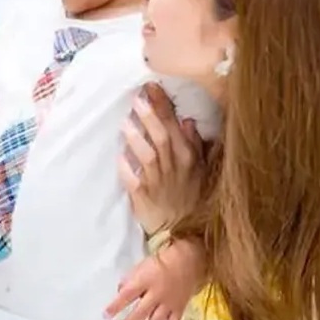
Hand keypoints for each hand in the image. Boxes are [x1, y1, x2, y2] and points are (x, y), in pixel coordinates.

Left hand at [104, 238, 206, 319]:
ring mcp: (169, 303)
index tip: (106, 315)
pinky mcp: (179, 309)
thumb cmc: (161, 262)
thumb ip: (130, 279)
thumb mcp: (142, 265)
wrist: (187, 260)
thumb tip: (119, 291)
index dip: (116, 306)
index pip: (127, 295)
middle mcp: (158, 293)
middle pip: (140, 313)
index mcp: (146, 280)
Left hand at [118, 83, 204, 232]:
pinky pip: (135, 182)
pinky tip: (119, 157)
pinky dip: (128, 169)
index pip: (175, 126)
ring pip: (148, 157)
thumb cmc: (190, 197)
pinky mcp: (145, 198)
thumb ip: (194, 145)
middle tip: (137, 99)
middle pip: (162, 138)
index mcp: (188, 157)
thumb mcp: (200, 169)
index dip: (163, 106)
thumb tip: (187, 121)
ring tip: (125, 123)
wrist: (183, 233)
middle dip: (149, 117)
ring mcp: (159, 183)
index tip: (151, 87)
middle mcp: (175, 167)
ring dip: (136, 139)